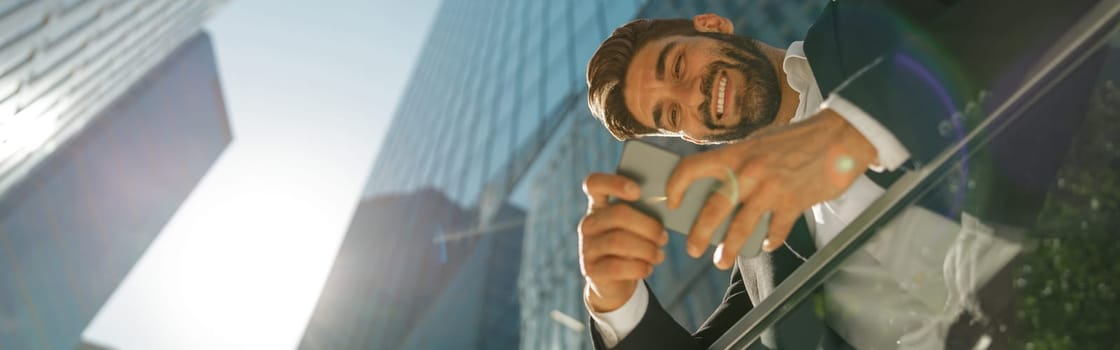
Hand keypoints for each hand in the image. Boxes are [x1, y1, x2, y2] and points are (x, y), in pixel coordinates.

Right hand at [579, 173, 668, 311]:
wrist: (615, 283)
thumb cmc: (631, 248)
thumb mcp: (634, 228)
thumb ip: (643, 214)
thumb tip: (667, 207)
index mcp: (598, 206)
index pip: (594, 183)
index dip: (615, 183)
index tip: (638, 192)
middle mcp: (589, 224)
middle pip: (618, 214)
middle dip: (648, 226)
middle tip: (663, 237)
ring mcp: (587, 247)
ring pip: (619, 241)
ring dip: (647, 249)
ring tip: (659, 255)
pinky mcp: (591, 270)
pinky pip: (617, 267)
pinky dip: (639, 267)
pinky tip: (648, 268)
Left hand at [666, 109, 877, 268]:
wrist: (839, 136)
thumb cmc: (797, 138)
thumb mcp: (758, 142)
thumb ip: (738, 162)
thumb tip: (717, 183)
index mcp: (735, 153)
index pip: (692, 168)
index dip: (676, 186)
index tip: (673, 202)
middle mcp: (748, 172)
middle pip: (714, 208)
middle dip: (699, 233)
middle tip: (692, 249)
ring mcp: (771, 190)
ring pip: (741, 227)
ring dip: (729, 248)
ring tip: (720, 260)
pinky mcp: (793, 203)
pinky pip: (775, 230)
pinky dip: (769, 240)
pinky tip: (765, 245)